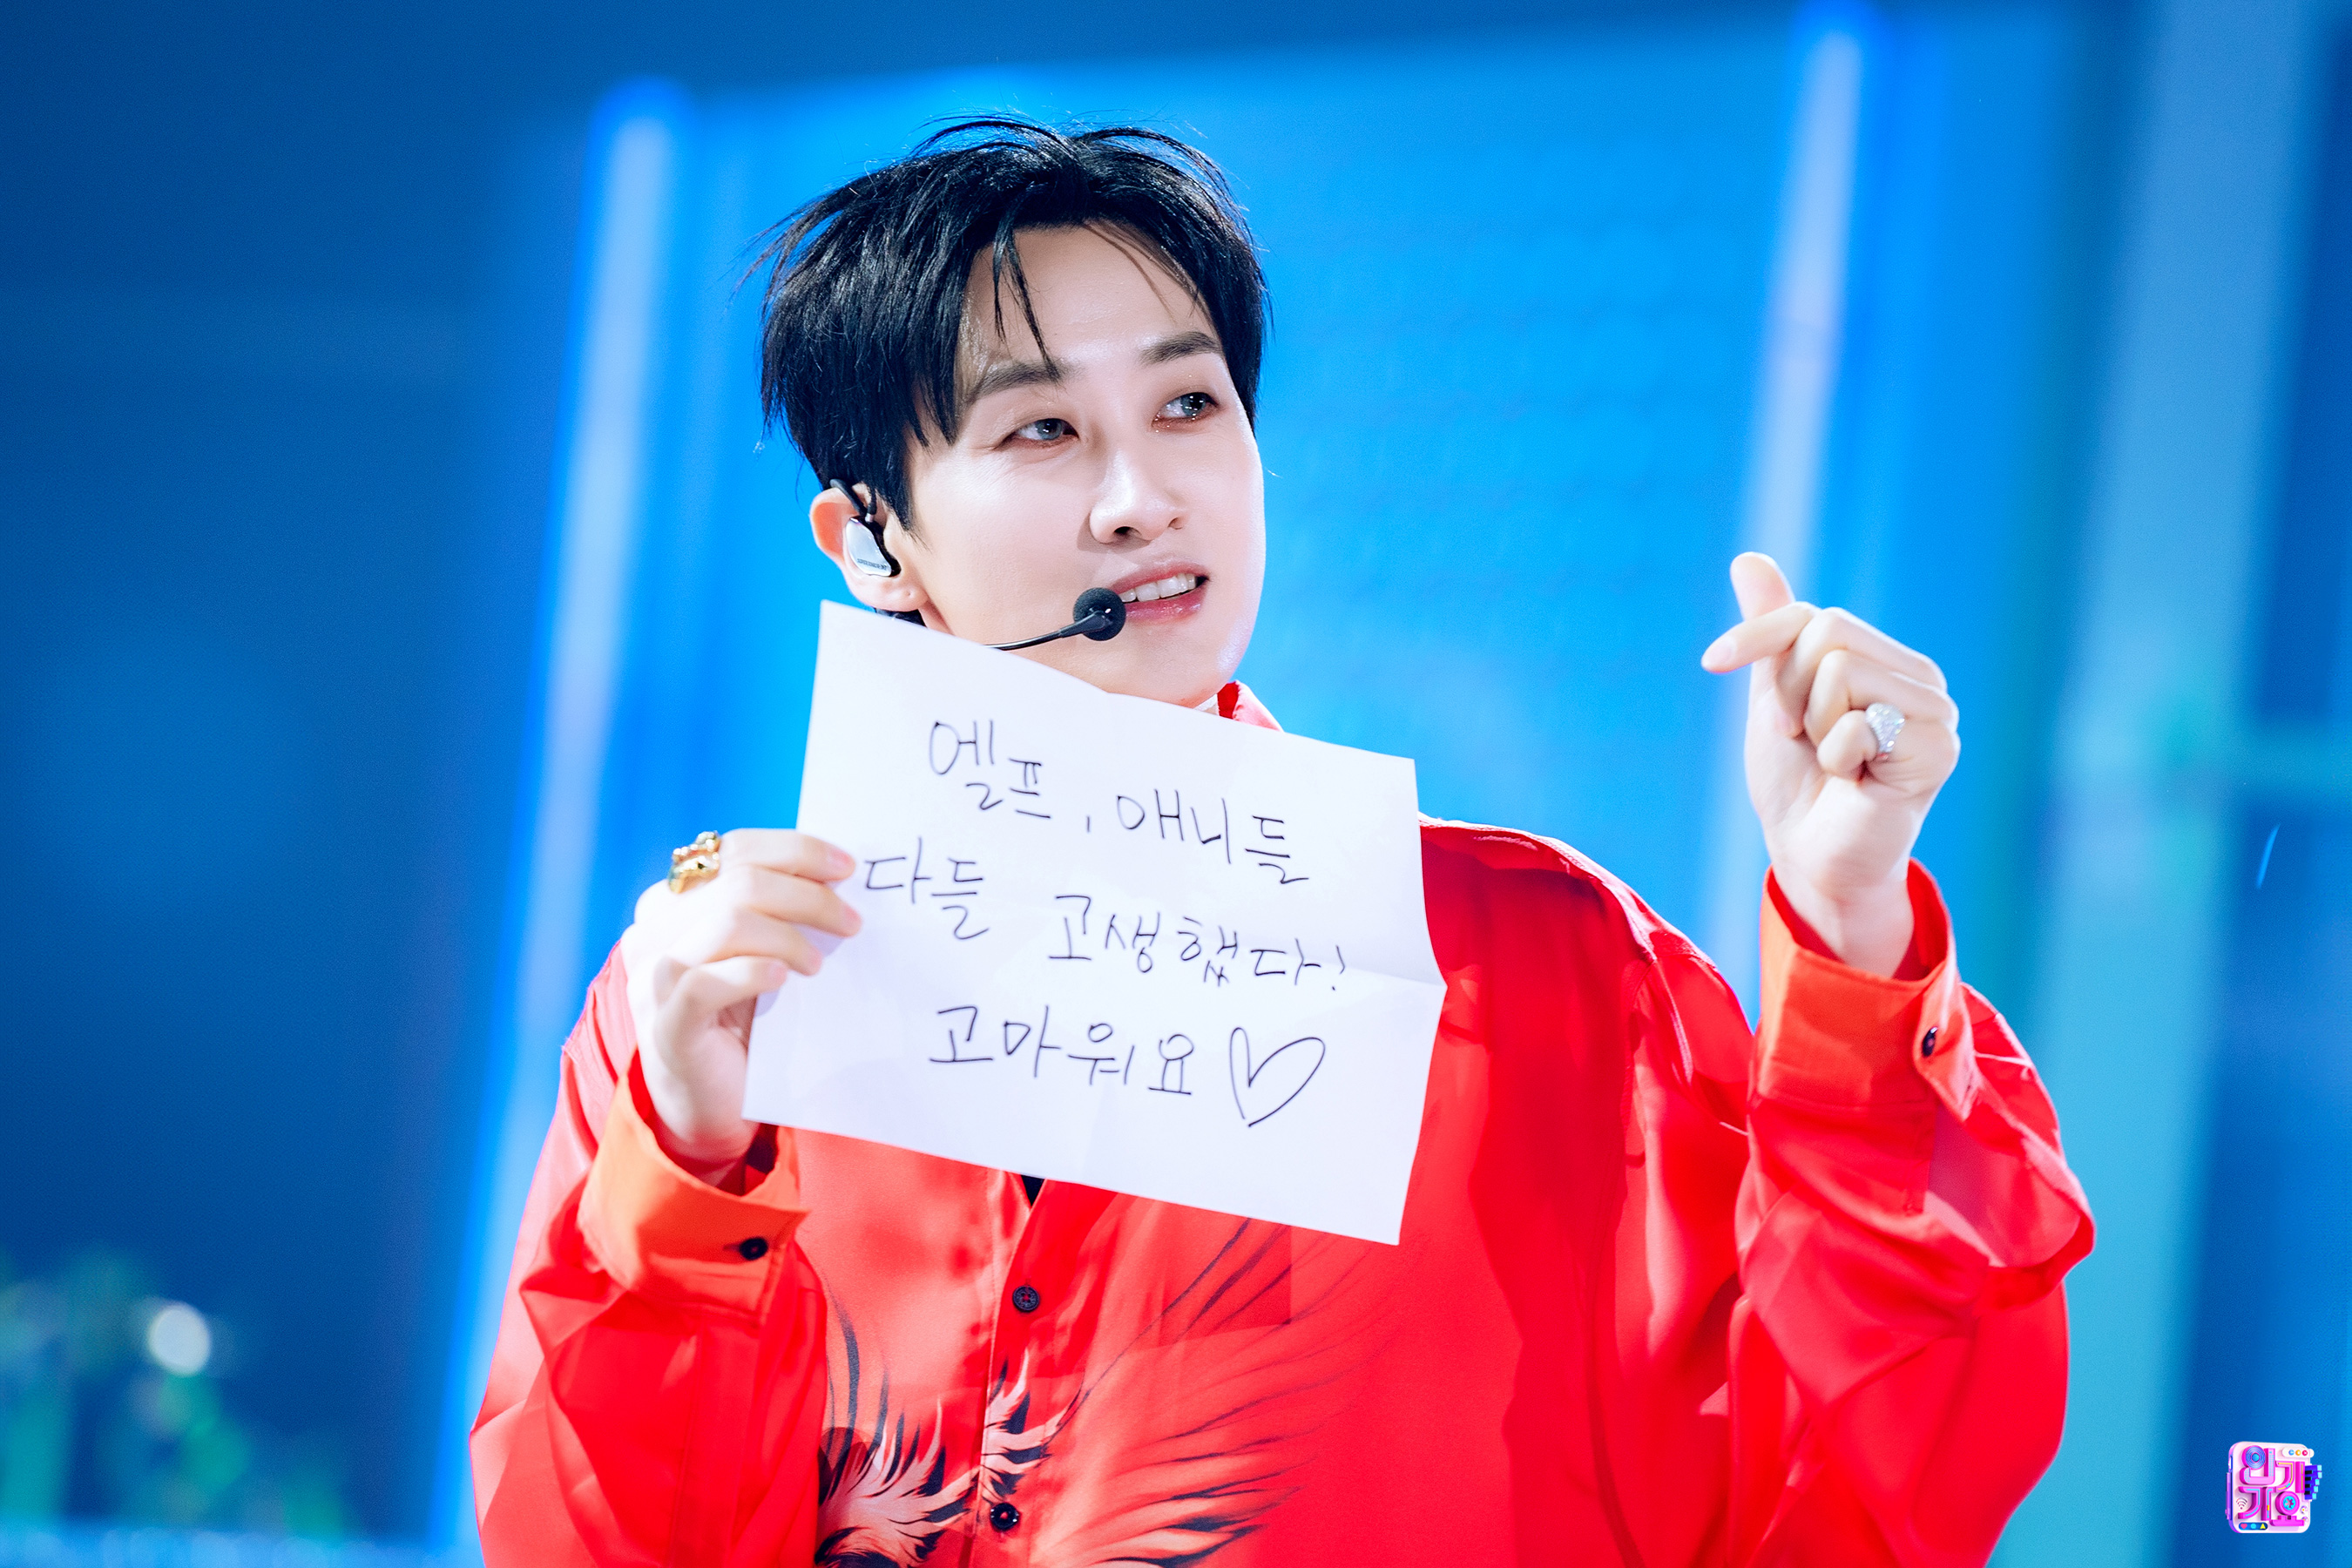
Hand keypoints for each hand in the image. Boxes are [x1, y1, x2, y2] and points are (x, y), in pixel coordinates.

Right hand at [618, 829, 861, 1173]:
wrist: (709, 1100)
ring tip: (818, 964)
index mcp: (673, 898)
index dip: (796, 851)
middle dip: (808, 896)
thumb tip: (840, 874)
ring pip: (726, 922)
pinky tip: (783, 981)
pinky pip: (706, 982)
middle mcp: (653, 928)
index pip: (737, 849)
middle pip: (740, 881)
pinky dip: (753, 972)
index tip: (848, 868)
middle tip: (852, 923)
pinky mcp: (665, 1023)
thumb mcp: (758, 952)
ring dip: (788, 936)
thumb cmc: (741, 1019)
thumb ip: (777, 911)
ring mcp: (652, 975)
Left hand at [1700, 554, 1959, 974]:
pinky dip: (1836, 755)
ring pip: (1839, 668)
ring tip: (1835, 760)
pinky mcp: (1937, 748)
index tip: (1711, 661)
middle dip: (1790, 691)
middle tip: (1804, 739)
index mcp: (1886, 659)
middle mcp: (1920, 678)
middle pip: (1827, 634)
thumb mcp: (1773, 696)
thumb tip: (1747, 557)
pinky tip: (1856, 781)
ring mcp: (1936, 712)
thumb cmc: (1796, 782)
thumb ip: (1771, 632)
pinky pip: (1858, 721)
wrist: (1810, 857)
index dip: (1756, 636)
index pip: (1814, 614)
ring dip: (1814, 724)